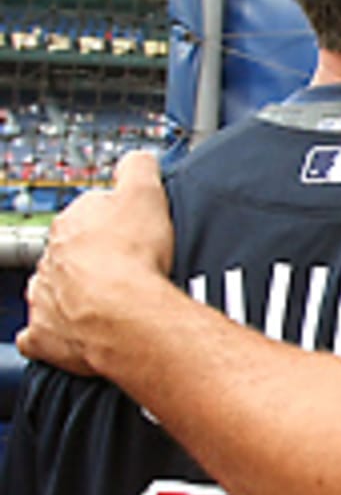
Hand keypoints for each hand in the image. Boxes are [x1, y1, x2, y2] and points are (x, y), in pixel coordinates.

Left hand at [17, 151, 172, 374]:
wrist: (125, 312)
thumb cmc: (134, 258)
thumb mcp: (146, 193)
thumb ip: (138, 168)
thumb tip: (137, 159)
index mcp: (71, 223)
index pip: (86, 214)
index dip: (112, 223)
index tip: (130, 231)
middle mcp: (51, 259)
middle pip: (70, 253)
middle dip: (93, 260)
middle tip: (127, 269)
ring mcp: (44, 297)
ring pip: (52, 290)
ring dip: (73, 294)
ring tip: (109, 302)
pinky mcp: (45, 336)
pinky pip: (39, 335)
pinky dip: (51, 335)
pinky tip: (72, 334)